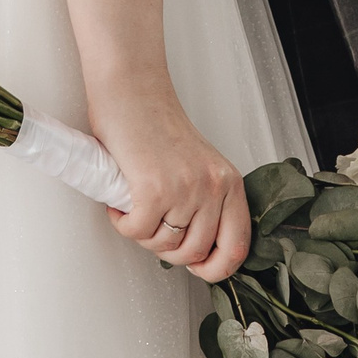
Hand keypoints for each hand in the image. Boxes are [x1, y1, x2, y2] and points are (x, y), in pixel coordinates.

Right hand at [89, 78, 251, 283]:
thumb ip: (204, 201)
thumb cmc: (156, 124)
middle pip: (193, 253)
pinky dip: (122, 223)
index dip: (216, 268)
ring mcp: (185, 189)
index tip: (197, 268)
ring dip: (143, 234)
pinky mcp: (153, 190)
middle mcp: (213, 187)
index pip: (237, 247)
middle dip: (166, 250)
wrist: (132, 88)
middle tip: (151, 226)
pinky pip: (136, 232)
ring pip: (164, 246)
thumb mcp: (198, 165)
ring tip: (134, 209)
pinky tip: (120, 204)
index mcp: (229, 182)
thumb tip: (193, 248)